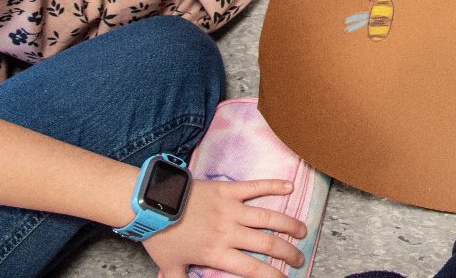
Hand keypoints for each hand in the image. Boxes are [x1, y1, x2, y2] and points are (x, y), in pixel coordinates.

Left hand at [142, 177, 305, 277]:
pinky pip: (255, 187)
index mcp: (216, 252)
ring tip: (303, 231)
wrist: (152, 203)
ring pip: (268, 217)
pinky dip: (274, 185)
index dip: (271, 276)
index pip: (252, 269)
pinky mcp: (228, 189)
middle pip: (267, 243)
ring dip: (288, 224)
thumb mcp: (169, 267)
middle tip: (299, 257)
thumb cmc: (160, 236)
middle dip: (287, 252)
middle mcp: (228, 231)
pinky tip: (290, 187)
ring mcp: (231, 208)